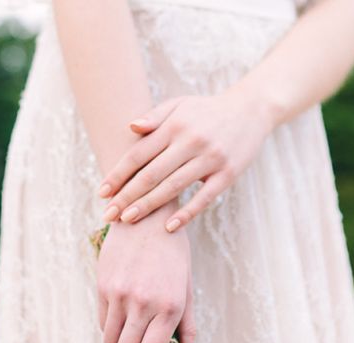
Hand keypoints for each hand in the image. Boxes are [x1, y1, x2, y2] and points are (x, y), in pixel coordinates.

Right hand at [96, 206, 195, 342]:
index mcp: (169, 307)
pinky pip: (103, 322)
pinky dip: (108, 337)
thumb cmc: (173, 254)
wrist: (146, 216)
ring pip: (110, 341)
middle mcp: (143, 304)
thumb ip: (187, 327)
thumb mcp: (188, 288)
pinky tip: (114, 342)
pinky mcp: (104, 287)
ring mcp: (120, 295)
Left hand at [97, 88, 273, 232]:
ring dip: (148, 206)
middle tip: (108, 215)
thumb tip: (130, 127)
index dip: (118, 174)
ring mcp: (210, 159)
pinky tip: (168, 227)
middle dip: (127, 196)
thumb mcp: (181, 105)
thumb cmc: (208, 111)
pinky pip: (203, 198)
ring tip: (128, 221)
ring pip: (173, 187)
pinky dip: (186, 213)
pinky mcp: (227, 174)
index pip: (139, 154)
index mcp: (175, 125)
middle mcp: (190, 141)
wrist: (251, 110)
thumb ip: (155, 116)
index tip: (102, 193)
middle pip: (151, 174)